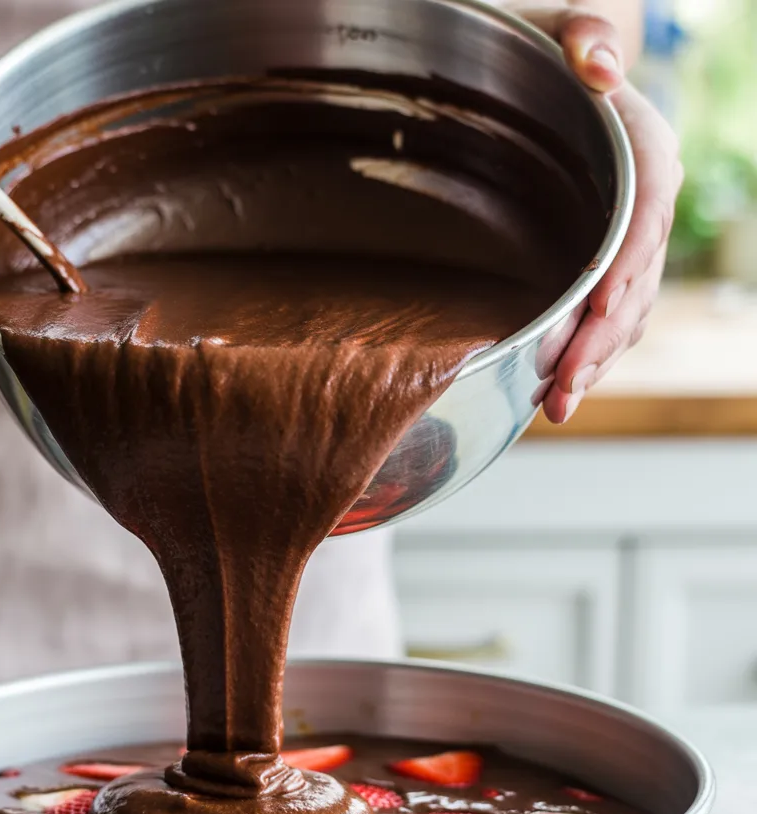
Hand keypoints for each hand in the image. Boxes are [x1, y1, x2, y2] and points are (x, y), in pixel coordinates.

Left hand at [515, 7, 683, 422]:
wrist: (540, 80)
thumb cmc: (535, 50)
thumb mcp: (554, 28)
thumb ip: (581, 33)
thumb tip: (598, 65)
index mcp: (643, 146)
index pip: (648, 209)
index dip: (628, 262)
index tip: (599, 307)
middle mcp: (645, 201)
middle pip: (637, 278)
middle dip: (601, 338)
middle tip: (562, 390)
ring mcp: (630, 239)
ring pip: (627, 310)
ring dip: (593, 361)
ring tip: (555, 406)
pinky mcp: (608, 265)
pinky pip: (610, 316)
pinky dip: (586, 353)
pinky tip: (554, 387)